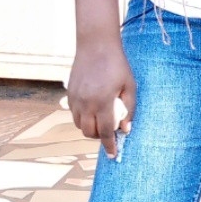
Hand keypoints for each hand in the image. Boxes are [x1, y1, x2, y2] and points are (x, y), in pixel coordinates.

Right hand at [67, 40, 135, 159]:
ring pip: (79, 125)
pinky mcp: (70, 94)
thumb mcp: (130, 86)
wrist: (96, 45)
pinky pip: (74, 114)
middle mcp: (86, 103)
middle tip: (110, 132)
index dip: (110, 146)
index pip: (106, 132)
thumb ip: (129, 109)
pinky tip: (92, 111)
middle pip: (89, 132)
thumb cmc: (117, 65)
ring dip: (90, 128)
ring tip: (101, 121)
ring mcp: (75, 98)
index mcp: (103, 101)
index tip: (113, 156)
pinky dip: (82, 118)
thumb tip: (126, 130)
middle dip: (100, 137)